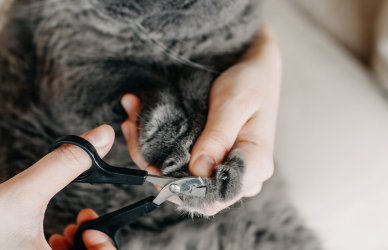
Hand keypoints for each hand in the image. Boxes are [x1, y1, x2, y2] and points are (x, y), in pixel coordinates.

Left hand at [120, 25, 280, 214]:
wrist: (256, 72)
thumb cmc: (251, 84)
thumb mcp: (234, 103)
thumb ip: (217, 137)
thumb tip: (198, 170)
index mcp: (254, 166)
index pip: (213, 197)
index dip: (179, 189)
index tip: (152, 162)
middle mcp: (238, 177)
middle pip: (189, 192)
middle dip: (154, 165)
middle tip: (132, 127)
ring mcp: (221, 171)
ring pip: (177, 179)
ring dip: (148, 152)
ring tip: (132, 118)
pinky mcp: (208, 162)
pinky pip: (177, 164)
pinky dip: (154, 146)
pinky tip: (138, 120)